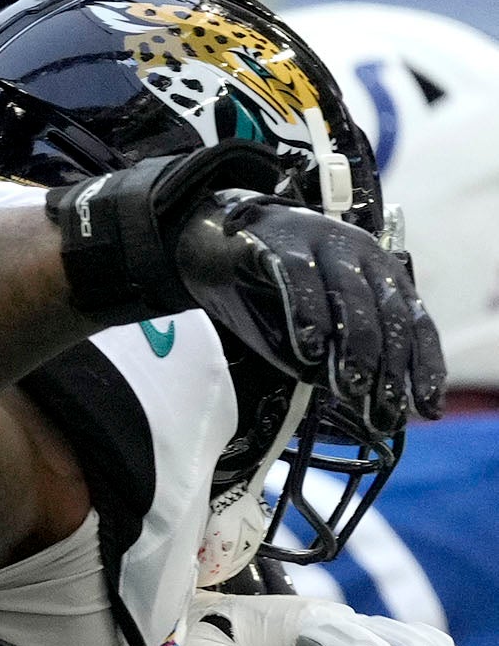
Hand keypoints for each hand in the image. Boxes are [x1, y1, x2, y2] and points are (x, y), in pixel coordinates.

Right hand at [174, 196, 443, 431]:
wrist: (221, 240)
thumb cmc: (270, 290)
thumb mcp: (310, 328)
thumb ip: (332, 355)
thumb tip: (356, 396)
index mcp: (379, 274)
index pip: (413, 322)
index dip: (423, 364)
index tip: (425, 406)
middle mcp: (362, 255)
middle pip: (388, 311)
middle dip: (388, 363)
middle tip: (383, 404)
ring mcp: (323, 245)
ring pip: (351, 294)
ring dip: (355, 343)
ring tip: (351, 382)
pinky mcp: (282, 245)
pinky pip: (300, 278)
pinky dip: (308, 313)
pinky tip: (310, 347)